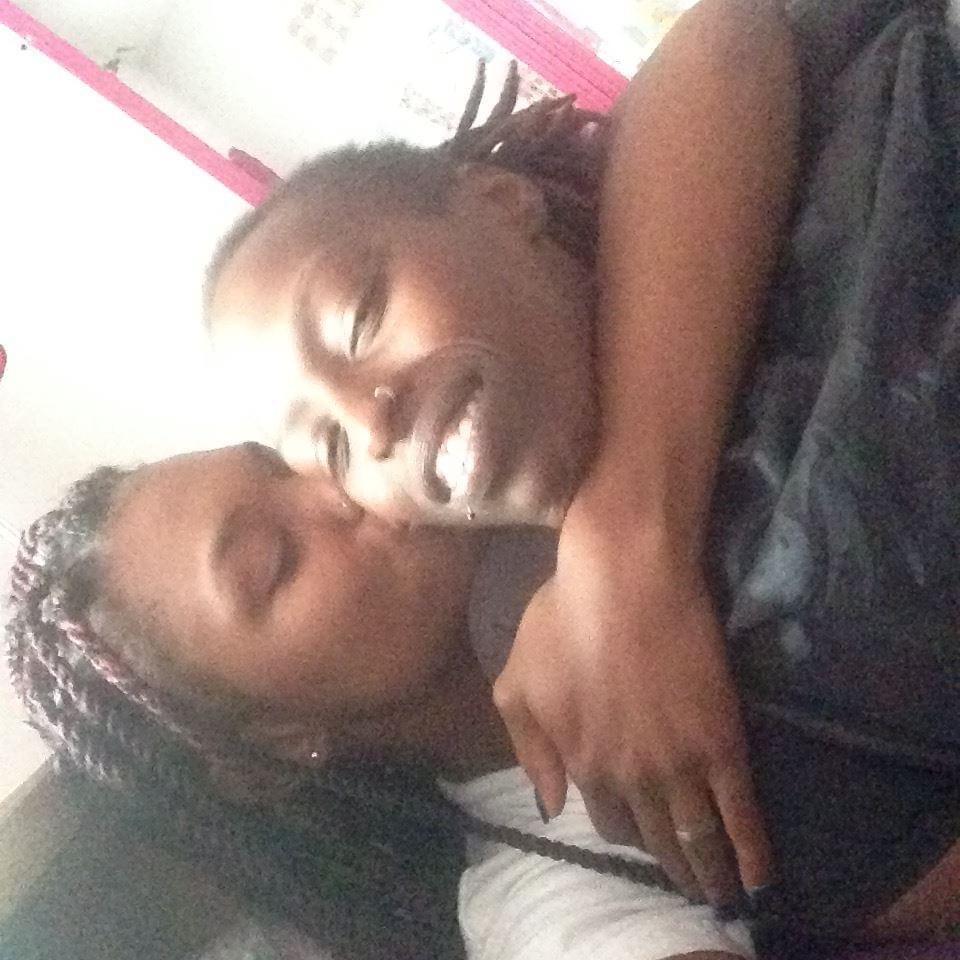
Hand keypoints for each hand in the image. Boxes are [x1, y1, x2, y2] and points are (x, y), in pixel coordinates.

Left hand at [492, 509, 770, 905]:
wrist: (624, 577)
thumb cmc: (563, 619)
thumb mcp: (517, 682)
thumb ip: (529, 748)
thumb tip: (550, 804)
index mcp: (581, 762)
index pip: (606, 821)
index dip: (626, 833)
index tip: (641, 837)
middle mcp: (629, 778)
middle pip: (653, 839)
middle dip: (670, 867)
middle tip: (688, 885)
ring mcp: (678, 765)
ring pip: (696, 838)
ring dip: (710, 874)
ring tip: (723, 896)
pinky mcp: (721, 746)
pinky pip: (739, 815)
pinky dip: (751, 853)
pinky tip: (758, 877)